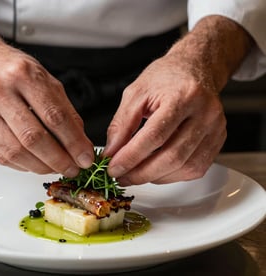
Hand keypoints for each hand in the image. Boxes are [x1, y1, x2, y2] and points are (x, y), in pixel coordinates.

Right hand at [0, 43, 93, 175]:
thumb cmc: (11, 69)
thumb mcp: (44, 78)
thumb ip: (64, 110)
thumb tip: (80, 143)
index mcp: (23, 74)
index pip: (54, 116)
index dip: (73, 142)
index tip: (85, 158)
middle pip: (34, 137)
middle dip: (59, 160)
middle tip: (72, 169)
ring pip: (16, 151)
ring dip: (42, 166)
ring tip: (56, 167)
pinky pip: (1, 156)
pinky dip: (23, 165)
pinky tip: (36, 163)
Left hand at [104, 53, 226, 184]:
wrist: (195, 68)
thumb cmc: (166, 77)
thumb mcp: (136, 93)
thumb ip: (121, 124)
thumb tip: (112, 152)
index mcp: (183, 96)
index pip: (155, 135)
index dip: (131, 157)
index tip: (113, 168)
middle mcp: (205, 113)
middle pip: (172, 156)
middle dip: (142, 173)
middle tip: (122, 177)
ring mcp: (215, 128)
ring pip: (185, 167)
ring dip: (155, 177)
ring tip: (135, 174)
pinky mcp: (218, 140)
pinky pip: (195, 168)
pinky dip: (172, 176)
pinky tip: (155, 171)